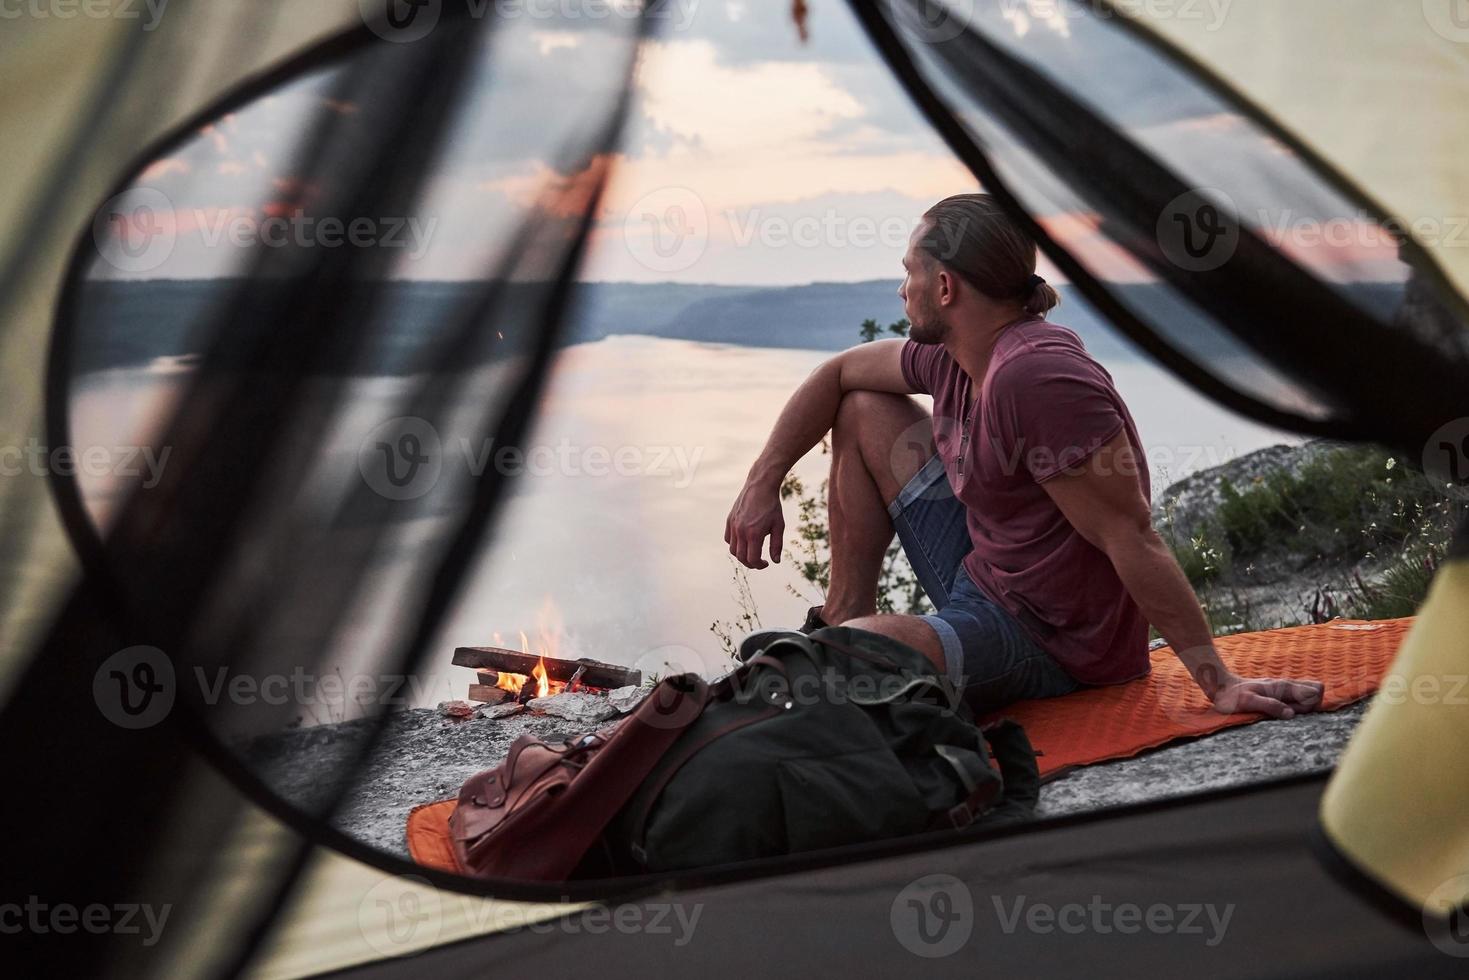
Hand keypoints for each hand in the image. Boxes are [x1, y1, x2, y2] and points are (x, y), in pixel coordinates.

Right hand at [725, 479, 783, 568]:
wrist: (760, 485)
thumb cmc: (772, 506)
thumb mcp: (779, 526)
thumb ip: (777, 545)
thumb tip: (776, 561)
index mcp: (754, 534)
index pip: (752, 559)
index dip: (759, 565)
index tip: (766, 563)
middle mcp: (741, 531)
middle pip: (741, 557)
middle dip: (751, 563)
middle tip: (759, 561)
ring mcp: (733, 525)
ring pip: (733, 549)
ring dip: (742, 554)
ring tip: (752, 551)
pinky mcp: (729, 520)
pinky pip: (728, 538)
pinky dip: (734, 544)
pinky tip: (744, 541)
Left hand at [1209, 674, 1324, 718]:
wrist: (1220, 685)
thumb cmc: (1232, 696)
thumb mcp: (1248, 702)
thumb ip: (1270, 706)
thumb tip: (1291, 714)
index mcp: (1283, 686)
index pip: (1316, 691)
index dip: (1310, 706)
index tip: (1292, 712)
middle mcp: (1286, 685)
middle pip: (1316, 691)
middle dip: (1310, 706)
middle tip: (1288, 712)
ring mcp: (1283, 688)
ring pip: (1308, 693)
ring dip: (1302, 707)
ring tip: (1282, 712)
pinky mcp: (1279, 692)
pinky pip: (1297, 697)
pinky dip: (1295, 706)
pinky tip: (1280, 711)